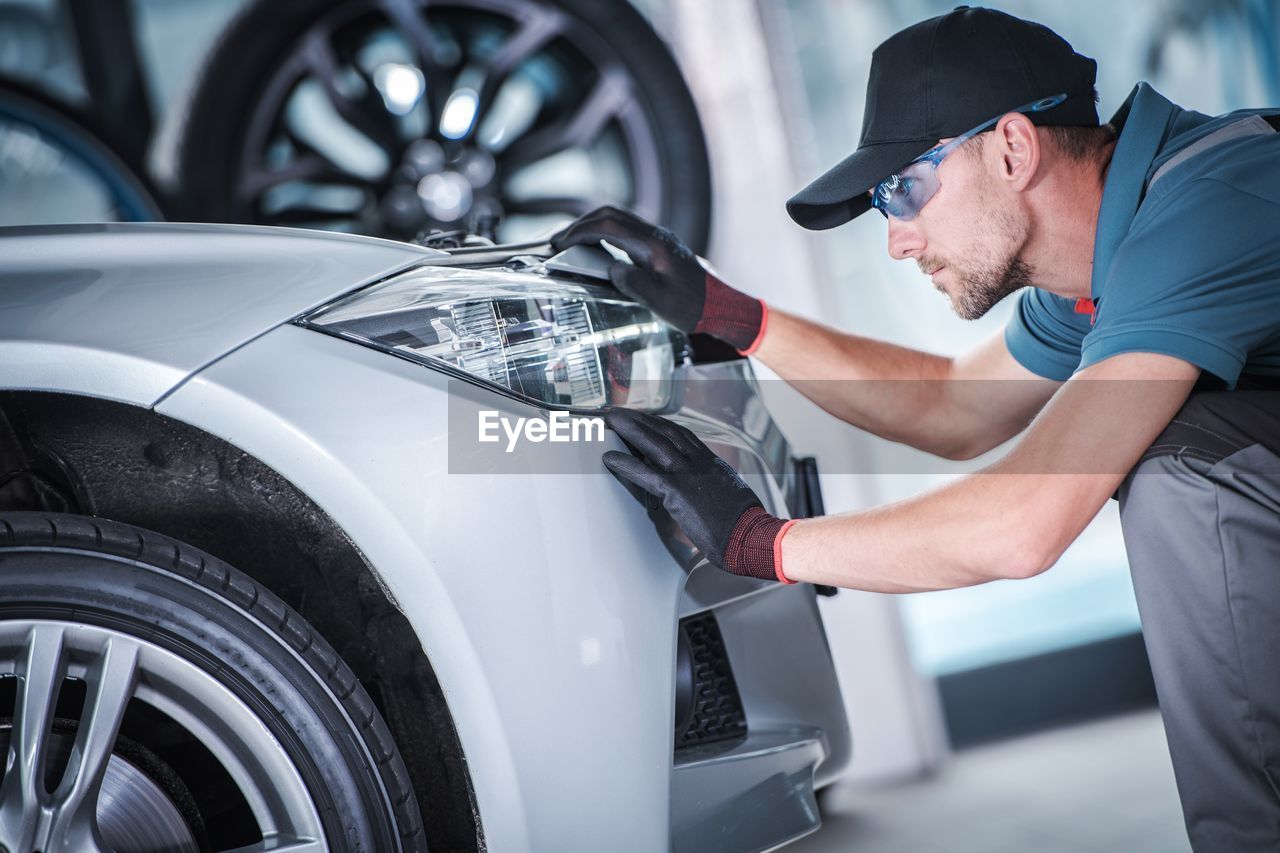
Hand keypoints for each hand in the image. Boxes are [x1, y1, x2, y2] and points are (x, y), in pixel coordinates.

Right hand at [551, 206, 766, 352]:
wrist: (720, 306)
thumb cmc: (694, 307)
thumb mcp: (660, 302)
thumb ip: (633, 283)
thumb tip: (612, 269)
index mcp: (654, 245)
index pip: (609, 226)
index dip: (580, 231)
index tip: (561, 242)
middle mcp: (656, 235)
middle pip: (611, 214)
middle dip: (581, 223)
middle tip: (560, 240)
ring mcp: (658, 238)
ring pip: (619, 219)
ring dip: (593, 226)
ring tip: (573, 242)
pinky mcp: (659, 246)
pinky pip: (626, 229)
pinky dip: (606, 233)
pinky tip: (597, 247)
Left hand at [602, 408, 794, 581]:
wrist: (751, 536)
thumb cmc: (743, 522)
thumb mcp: (729, 492)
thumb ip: (712, 484)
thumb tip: (703, 488)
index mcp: (710, 462)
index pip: (681, 434)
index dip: (660, 423)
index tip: (646, 416)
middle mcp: (698, 462)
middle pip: (664, 431)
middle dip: (639, 419)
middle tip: (620, 412)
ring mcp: (687, 475)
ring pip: (653, 443)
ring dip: (629, 429)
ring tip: (611, 422)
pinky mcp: (677, 492)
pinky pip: (646, 474)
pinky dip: (626, 464)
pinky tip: (610, 458)